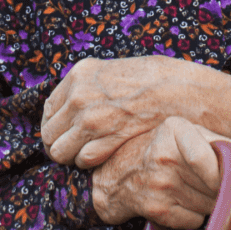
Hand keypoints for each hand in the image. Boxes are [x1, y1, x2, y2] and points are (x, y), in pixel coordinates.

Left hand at [42, 55, 230, 168]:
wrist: (181, 90)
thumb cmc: (156, 78)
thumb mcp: (116, 69)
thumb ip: (91, 84)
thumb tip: (74, 103)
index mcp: (80, 73)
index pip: (49, 109)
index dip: (57, 124)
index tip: (68, 130)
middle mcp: (79, 95)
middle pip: (49, 133)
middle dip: (63, 142)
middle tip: (80, 145)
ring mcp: (90, 118)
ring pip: (60, 151)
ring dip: (75, 155)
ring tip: (94, 150)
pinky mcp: (103, 138)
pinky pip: (82, 160)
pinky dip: (92, 161)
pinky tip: (109, 152)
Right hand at [91, 117, 230, 228]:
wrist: (121, 174)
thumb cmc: (165, 148)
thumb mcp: (192, 135)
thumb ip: (225, 143)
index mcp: (175, 131)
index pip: (204, 157)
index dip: (221, 172)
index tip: (228, 175)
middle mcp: (163, 156)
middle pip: (211, 185)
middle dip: (221, 187)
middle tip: (215, 182)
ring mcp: (157, 185)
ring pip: (205, 204)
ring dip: (209, 201)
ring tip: (196, 189)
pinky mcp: (154, 209)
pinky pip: (192, 221)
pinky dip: (195, 216)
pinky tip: (184, 201)